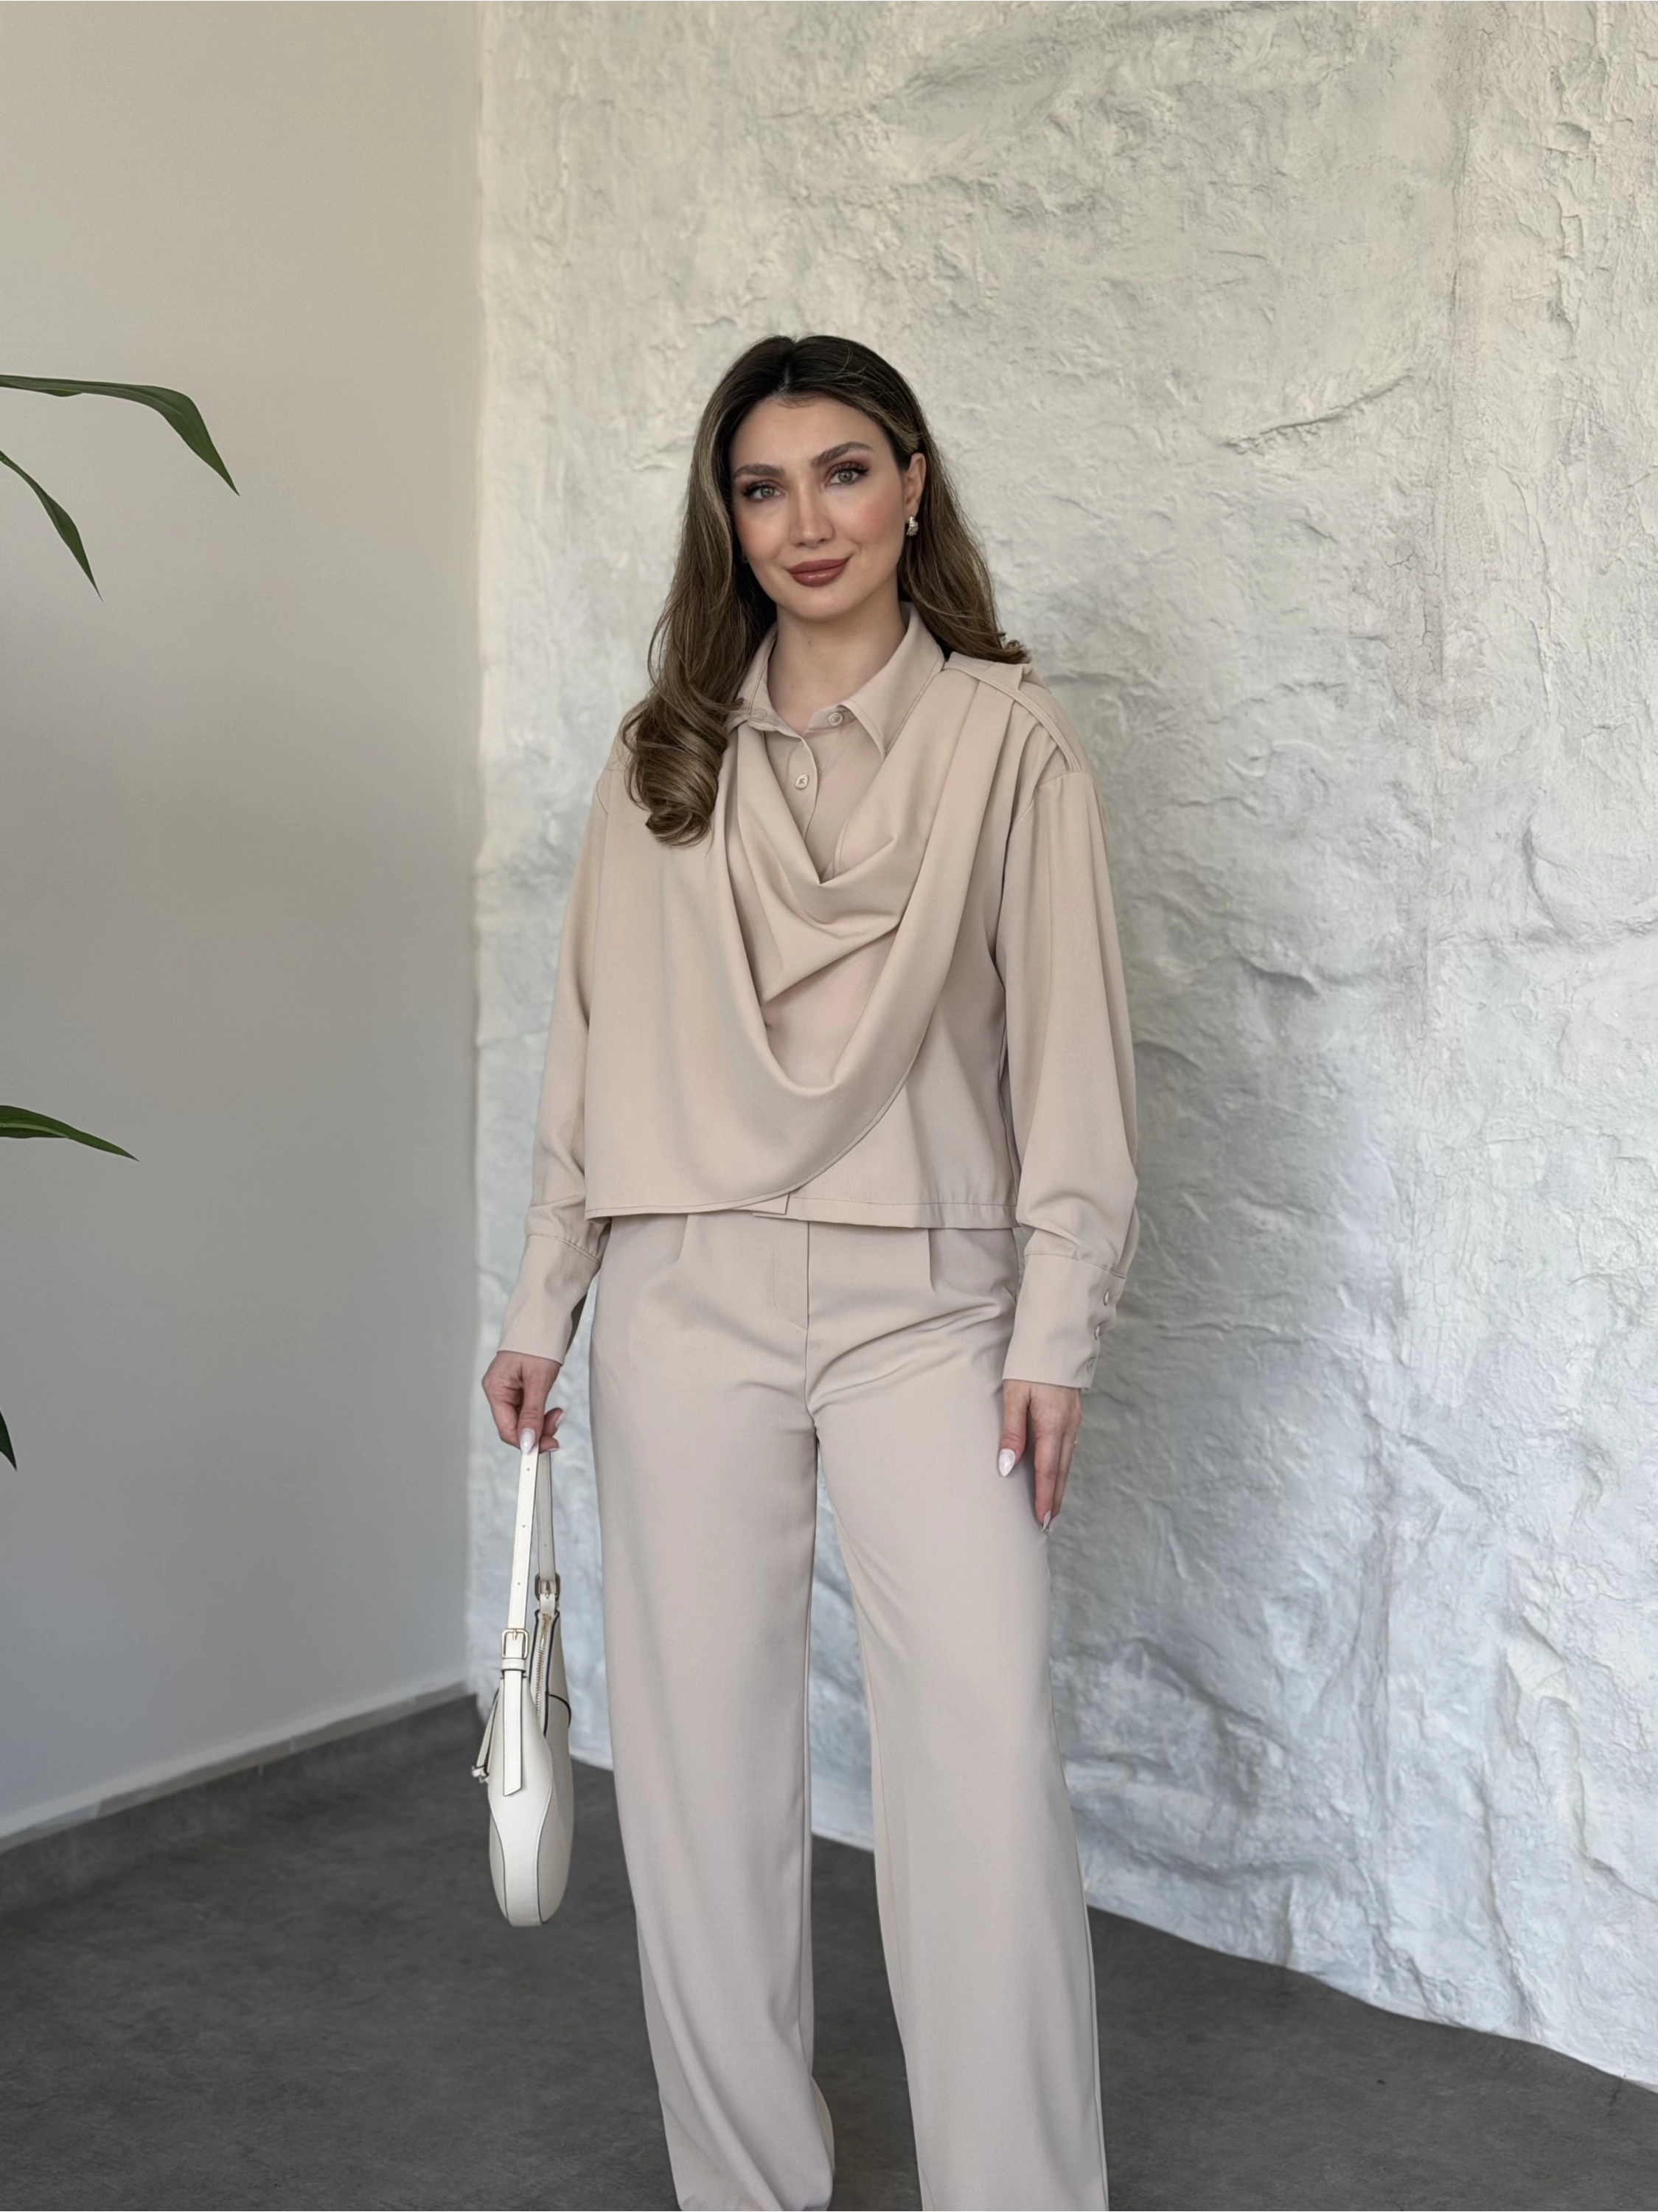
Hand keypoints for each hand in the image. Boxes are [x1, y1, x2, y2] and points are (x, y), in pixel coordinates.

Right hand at [482, 1350, 564, 1452]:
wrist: (544, 1321)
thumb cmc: (537, 1343)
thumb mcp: (538, 1380)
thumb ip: (532, 1413)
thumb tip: (528, 1442)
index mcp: (495, 1389)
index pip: (507, 1428)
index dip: (526, 1441)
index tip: (547, 1446)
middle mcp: (498, 1391)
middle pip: (514, 1426)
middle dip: (537, 1430)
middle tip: (557, 1424)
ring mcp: (507, 1390)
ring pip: (523, 1420)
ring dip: (541, 1422)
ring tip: (557, 1414)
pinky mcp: (518, 1388)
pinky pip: (527, 1410)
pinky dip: (540, 1413)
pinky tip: (552, 1409)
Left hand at [998, 1379, 1082, 1529]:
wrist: (1056, 1337)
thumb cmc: (1029, 1364)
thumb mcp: (1015, 1395)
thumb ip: (1012, 1432)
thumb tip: (1008, 1466)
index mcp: (1052, 1425)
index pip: (1048, 1472)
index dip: (1044, 1498)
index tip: (1040, 1521)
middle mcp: (1068, 1427)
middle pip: (1061, 1472)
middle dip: (1055, 1499)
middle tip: (1047, 1524)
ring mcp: (1074, 1420)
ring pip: (1067, 1461)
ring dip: (1060, 1485)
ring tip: (1052, 1506)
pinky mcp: (1073, 1414)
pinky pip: (1069, 1448)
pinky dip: (1063, 1466)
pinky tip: (1057, 1473)